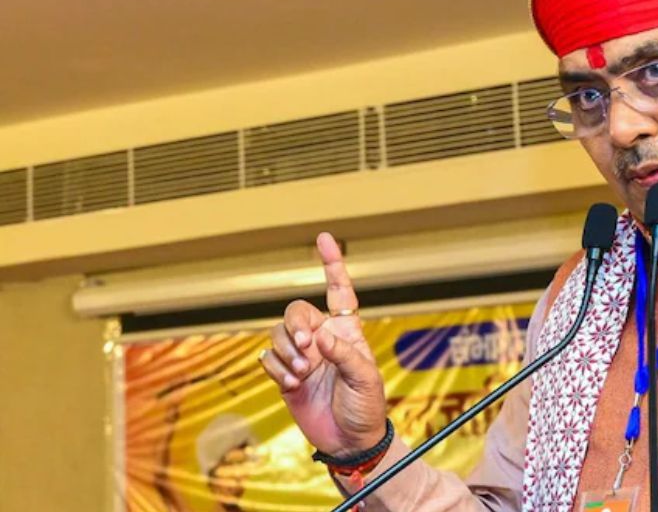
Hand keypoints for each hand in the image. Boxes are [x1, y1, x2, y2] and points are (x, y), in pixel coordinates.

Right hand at [259, 232, 386, 457]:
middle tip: (307, 348)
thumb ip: (344, 354)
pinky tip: (293, 384)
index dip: (332, 264)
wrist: (349, 440)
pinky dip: (277, 369)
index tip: (324, 238)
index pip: (339, 290)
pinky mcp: (285, 374)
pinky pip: (269, 358)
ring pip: (278, 334)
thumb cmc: (366, 407)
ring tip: (301, 373)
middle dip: (296, 326)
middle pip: (297, 311)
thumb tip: (321, 336)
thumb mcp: (365, 378)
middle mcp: (322, 338)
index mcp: (347, 331)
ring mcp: (302, 355)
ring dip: (286, 351)